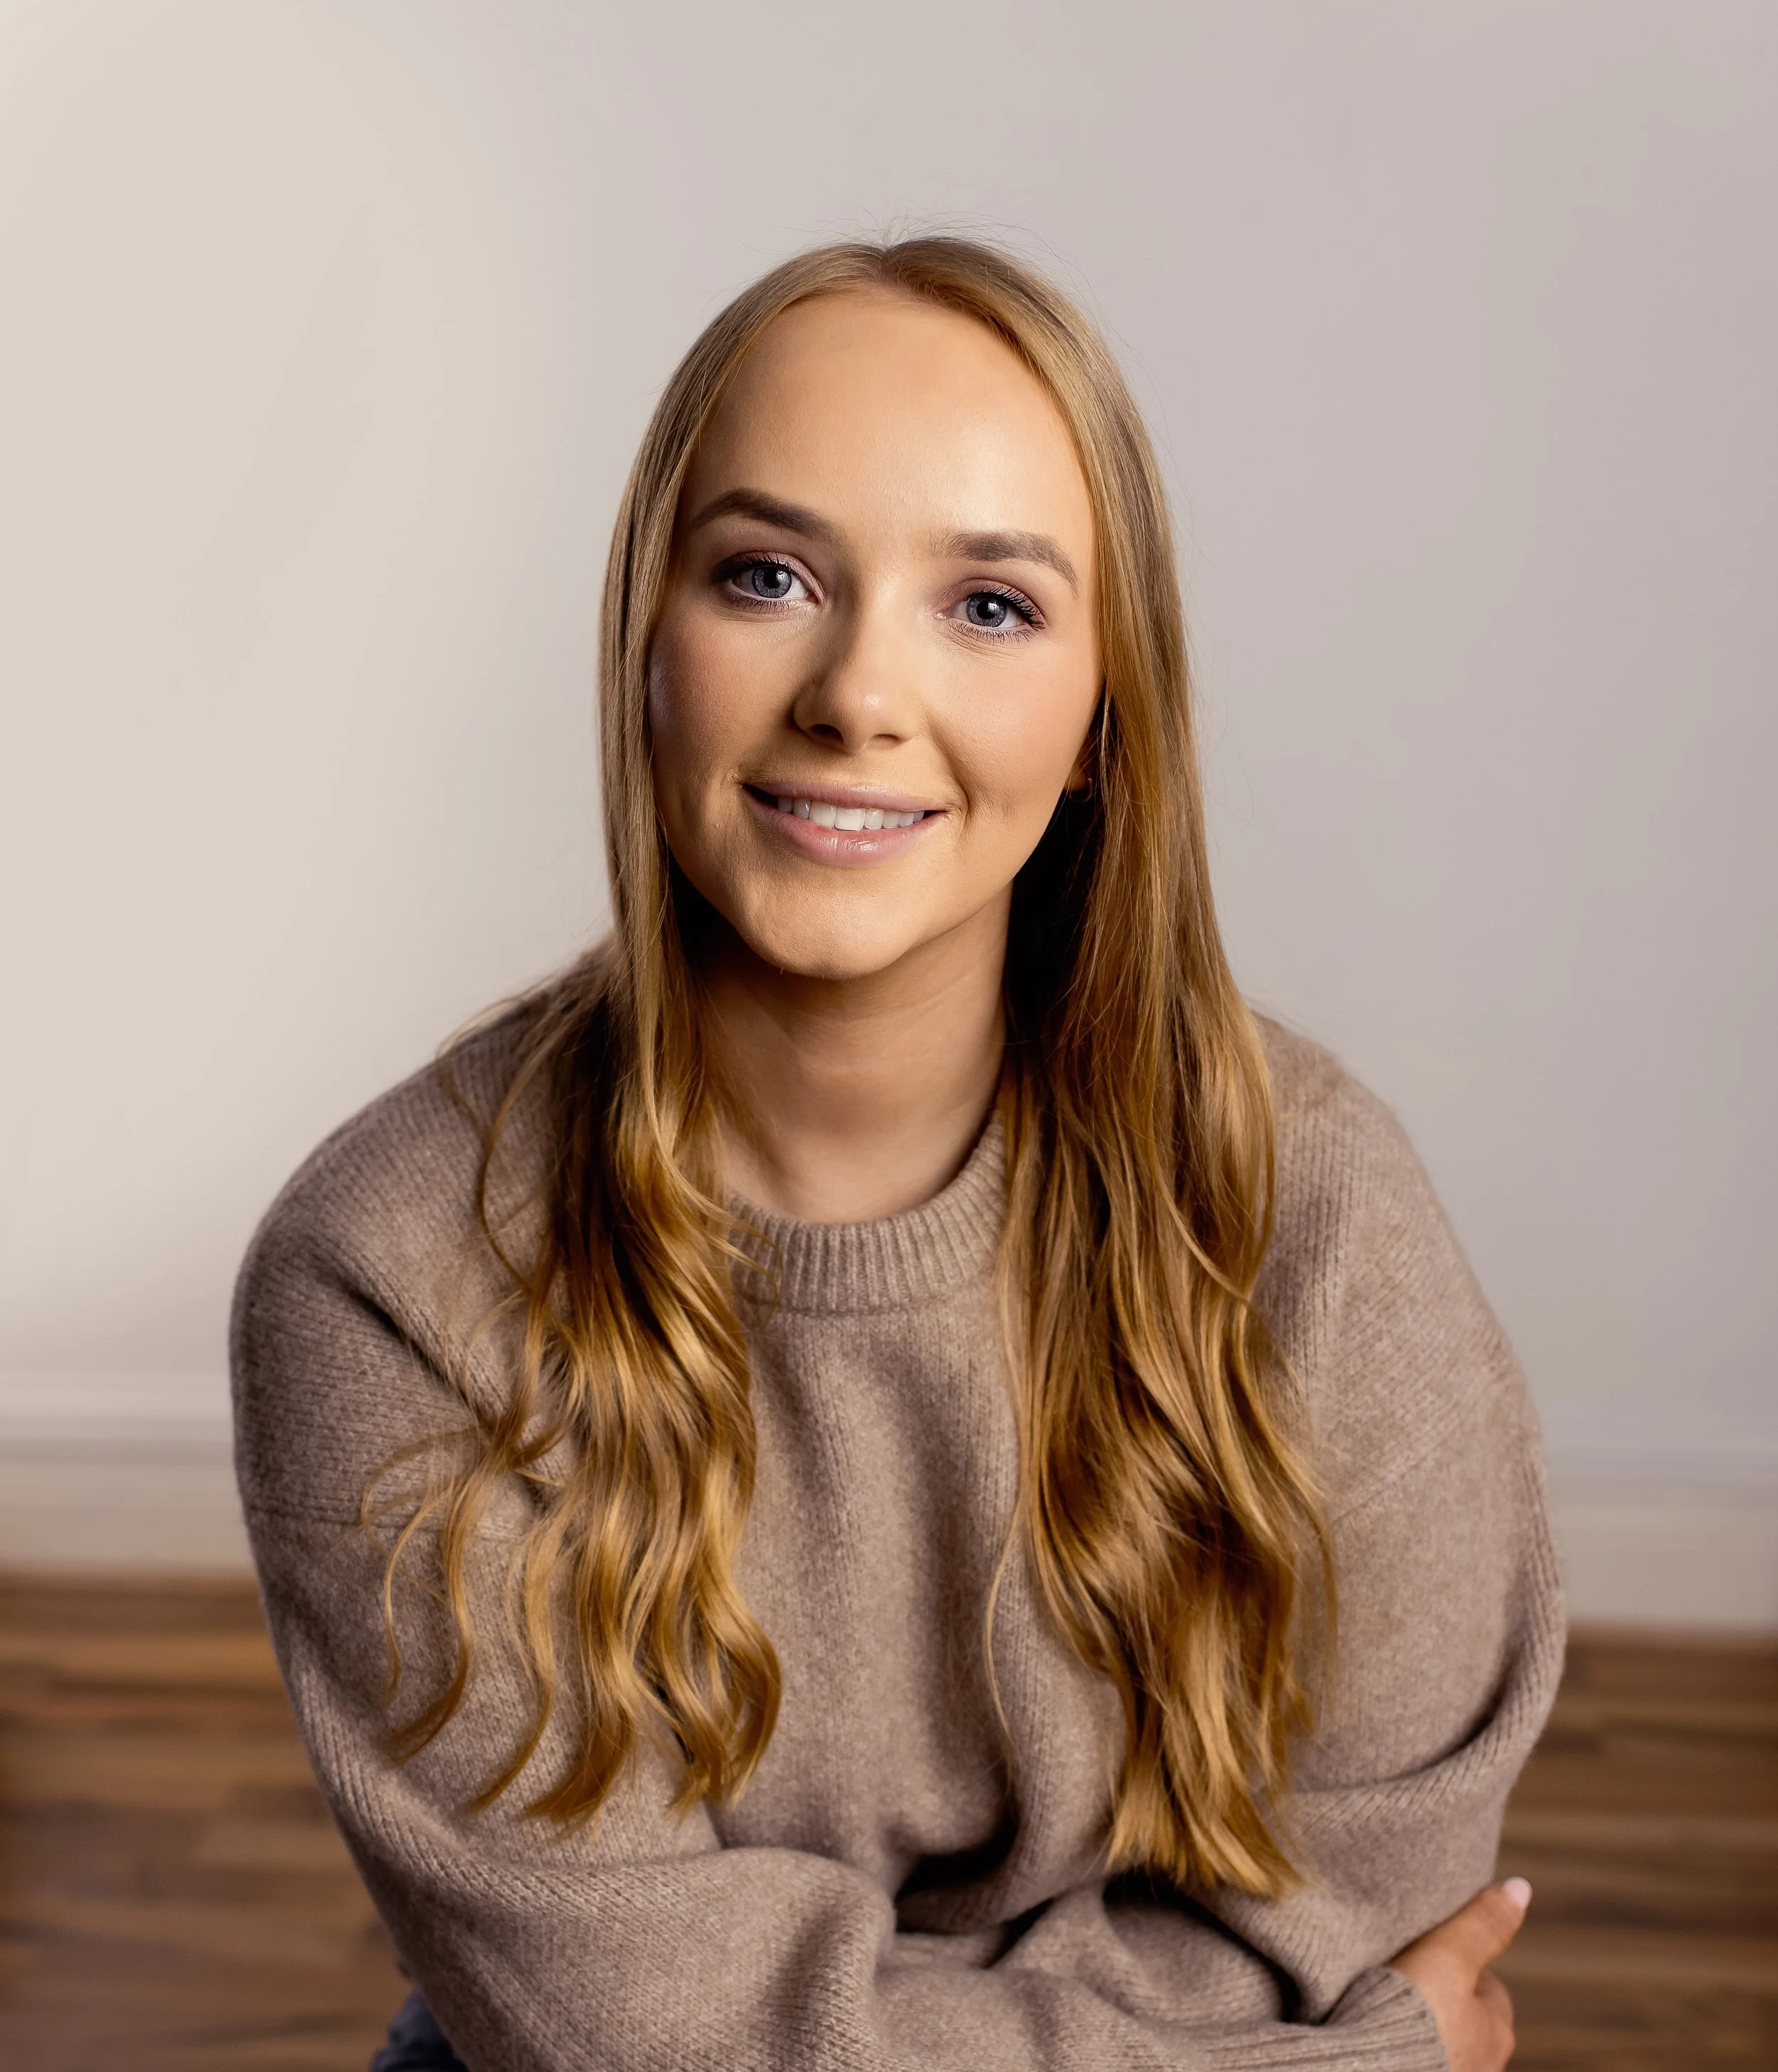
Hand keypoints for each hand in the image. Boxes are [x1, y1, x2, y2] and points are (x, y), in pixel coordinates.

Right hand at [1389, 1878, 1529, 2071]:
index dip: (1463, 1964)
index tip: (1432, 1950)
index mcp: (1497, 2031)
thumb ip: (1481, 1925)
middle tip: (1408, 1977)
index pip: (1490, 1989)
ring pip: (1445, 2044)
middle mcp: (1484, 2066)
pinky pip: (1417, 2060)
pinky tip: (1379, 2034)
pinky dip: (1404, 2047)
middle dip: (1444, 2001)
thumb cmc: (1411, 2018)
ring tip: (1385, 2004)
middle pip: (1468, 2020)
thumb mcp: (1446, 1958)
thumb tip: (1521, 1887)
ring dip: (1425, 2028)